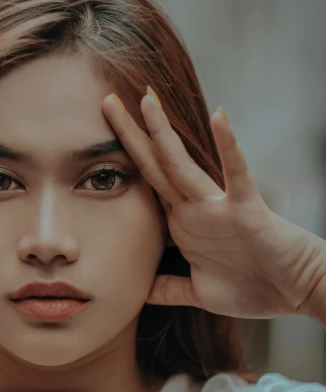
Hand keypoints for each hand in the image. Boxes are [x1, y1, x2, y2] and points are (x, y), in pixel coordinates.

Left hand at [101, 89, 325, 319]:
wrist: (297, 292)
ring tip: (146, 99)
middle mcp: (195, 209)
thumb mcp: (199, 292)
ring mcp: (219, 206)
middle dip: (130, 136)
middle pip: (155, 166)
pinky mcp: (247, 209)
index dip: (121, 164)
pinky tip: (219, 117)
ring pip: (183, 165)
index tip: (93, 142)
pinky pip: (237, 174)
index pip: (146, 187)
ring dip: (163, 132)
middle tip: (106, 100)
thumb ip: (169, 289)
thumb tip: (140, 292)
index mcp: (182, 225)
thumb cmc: (253, 288)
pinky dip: (228, 146)